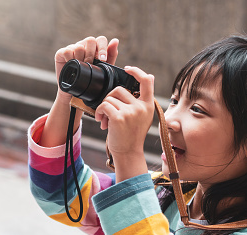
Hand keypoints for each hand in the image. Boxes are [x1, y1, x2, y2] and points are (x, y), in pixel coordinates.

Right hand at [40, 36, 118, 147]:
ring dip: (82, 58)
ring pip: (79, 46)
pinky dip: (70, 59)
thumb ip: (111, 55)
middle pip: (90, 40)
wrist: (75, 94)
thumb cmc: (90, 81)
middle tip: (91, 65)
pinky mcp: (61, 53)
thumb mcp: (103, 70)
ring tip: (82, 68)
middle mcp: (84, 46)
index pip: (100, 40)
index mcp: (95, 48)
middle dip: (92, 53)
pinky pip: (67, 51)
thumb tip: (115, 40)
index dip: (102, 48)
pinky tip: (72, 66)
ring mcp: (72, 48)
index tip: (103, 60)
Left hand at [94, 67, 154, 181]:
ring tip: (105, 120)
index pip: (146, 81)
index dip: (136, 71)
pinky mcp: (119, 118)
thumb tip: (148, 77)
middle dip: (110, 98)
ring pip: (109, 98)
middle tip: (108, 112)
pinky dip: (99, 112)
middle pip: (120, 89)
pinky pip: (104, 105)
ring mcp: (130, 112)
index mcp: (148, 105)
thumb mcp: (142, 117)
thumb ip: (141, 101)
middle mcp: (141, 107)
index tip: (127, 69)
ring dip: (103, 108)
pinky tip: (101, 121)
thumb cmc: (131, 135)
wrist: (128, 153)